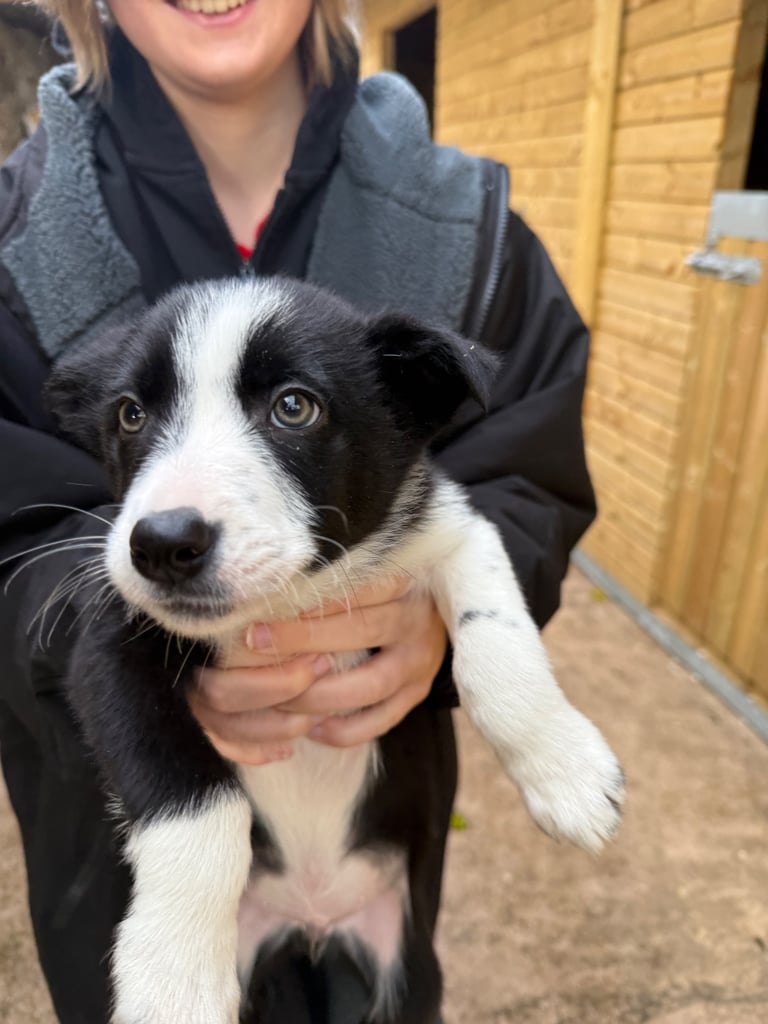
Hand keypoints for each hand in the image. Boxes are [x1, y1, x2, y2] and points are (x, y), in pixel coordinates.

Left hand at [187, 578, 447, 764]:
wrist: (437, 612)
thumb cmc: (386, 587)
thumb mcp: (370, 571)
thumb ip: (332, 578)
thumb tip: (268, 589)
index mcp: (404, 582)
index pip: (355, 588)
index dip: (310, 600)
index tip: (266, 610)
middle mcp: (415, 621)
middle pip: (360, 631)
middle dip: (303, 640)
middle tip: (256, 645)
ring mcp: (420, 662)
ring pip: (370, 686)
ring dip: (319, 695)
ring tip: (278, 699)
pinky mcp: (417, 693)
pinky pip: (381, 720)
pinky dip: (344, 730)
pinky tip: (310, 728)